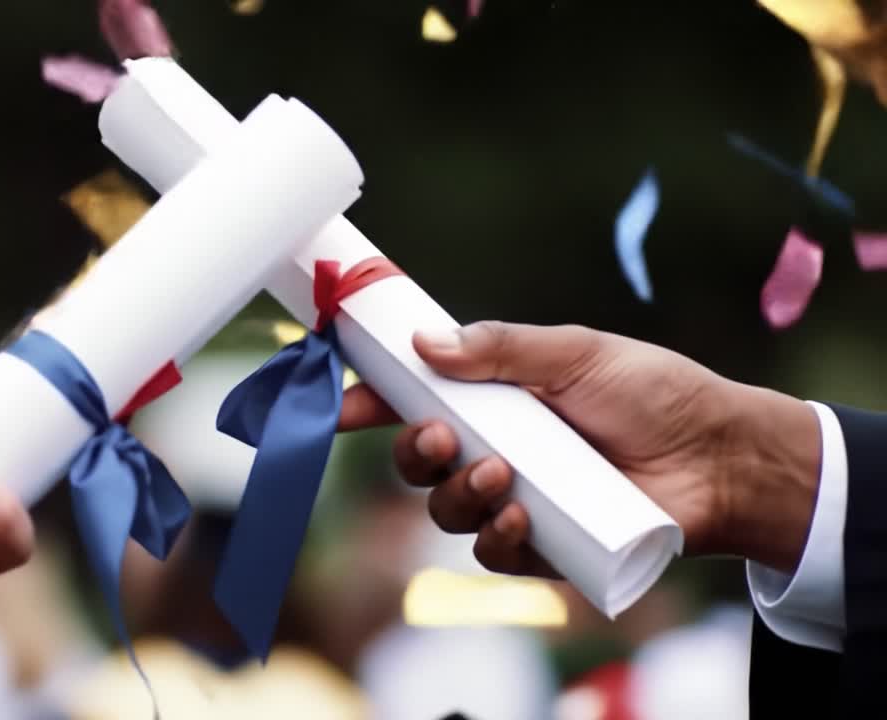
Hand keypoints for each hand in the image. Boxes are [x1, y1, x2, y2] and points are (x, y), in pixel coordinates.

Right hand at [339, 321, 821, 577]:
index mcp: (495, 398)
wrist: (722, 458)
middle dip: (413, 452)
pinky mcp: (540, 546)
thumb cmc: (655, 394)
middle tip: (443, 437)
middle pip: (417, 460)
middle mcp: (496, 447)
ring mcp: (515, 499)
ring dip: (456, 494)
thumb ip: (503, 347)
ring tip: (499, 476)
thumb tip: (425, 344)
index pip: (414, 399)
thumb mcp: (577, 353)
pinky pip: (489, 553)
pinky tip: (520, 518)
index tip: (339, 405)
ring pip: (446, 508)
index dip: (371, 402)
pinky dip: (493, 537)